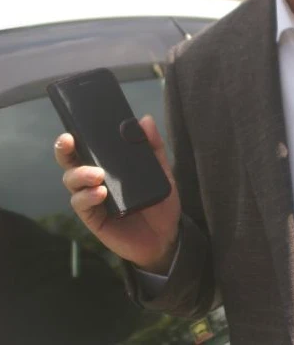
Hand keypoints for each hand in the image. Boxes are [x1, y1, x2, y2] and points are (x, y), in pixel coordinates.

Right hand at [54, 115, 181, 274]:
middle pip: (71, 162)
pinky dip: (88, 197)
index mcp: (110, 165)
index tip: (74, 126)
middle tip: (68, 141)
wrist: (166, 236)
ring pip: (72, 182)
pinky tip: (100, 193)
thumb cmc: (160, 201)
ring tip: (97, 174)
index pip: (88, 148)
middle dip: (65, 150)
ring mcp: (93, 198)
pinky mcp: (94, 218)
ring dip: (81, 174)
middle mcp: (96, 179)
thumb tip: (144, 119)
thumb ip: (153, 146)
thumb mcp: (162, 171)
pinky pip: (82, 205)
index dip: (77, 136)